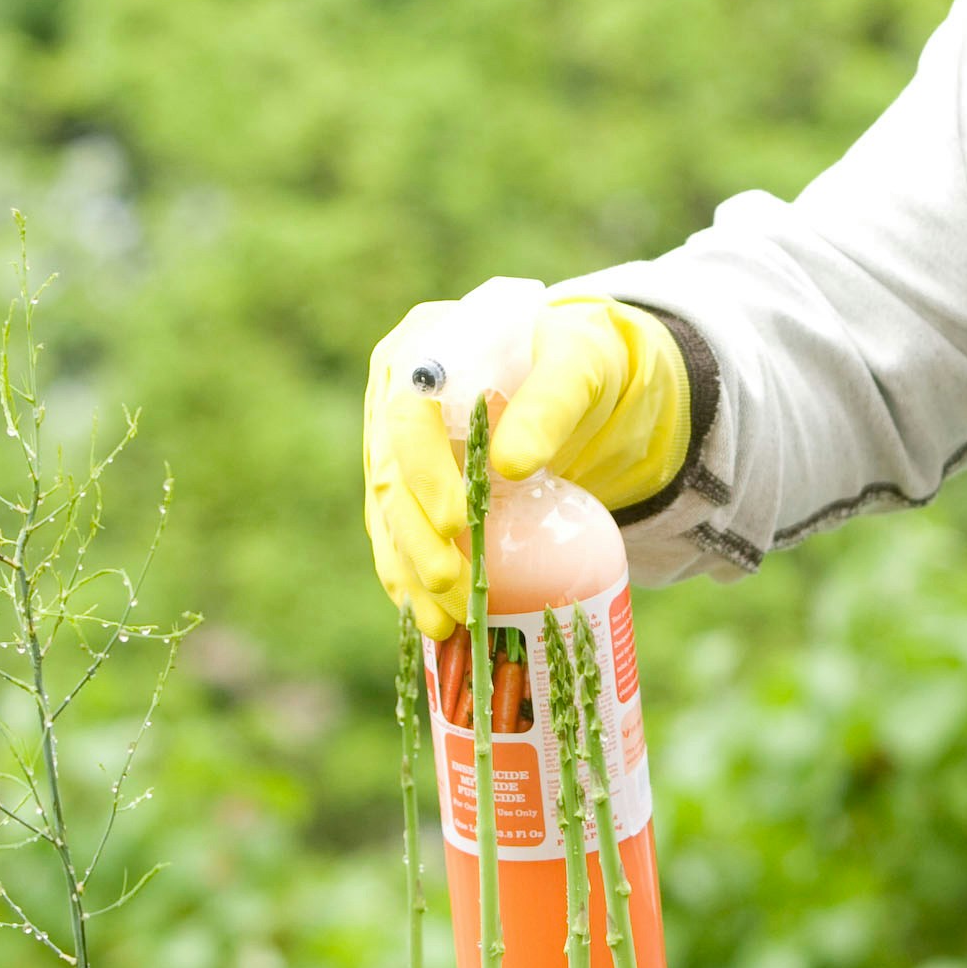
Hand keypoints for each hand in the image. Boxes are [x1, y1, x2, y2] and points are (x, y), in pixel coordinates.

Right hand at [360, 295, 689, 638]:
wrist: (577, 381)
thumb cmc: (578, 361)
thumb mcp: (580, 366)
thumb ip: (550, 402)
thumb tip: (511, 463)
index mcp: (423, 346)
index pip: (405, 414)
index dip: (423, 472)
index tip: (458, 521)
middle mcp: (395, 393)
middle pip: (388, 472)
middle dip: (416, 537)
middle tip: (452, 583)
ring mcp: (394, 440)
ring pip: (386, 513)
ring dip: (410, 571)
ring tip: (443, 621)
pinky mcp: (407, 482)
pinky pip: (397, 534)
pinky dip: (410, 578)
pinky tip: (430, 618)